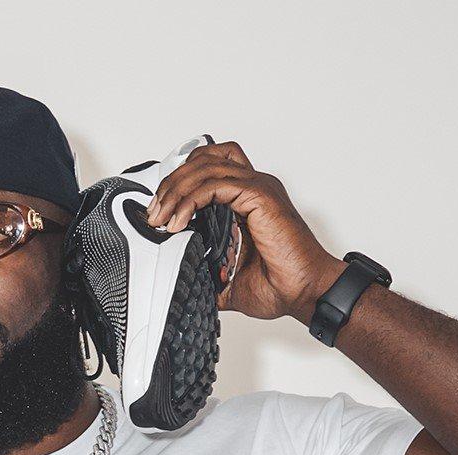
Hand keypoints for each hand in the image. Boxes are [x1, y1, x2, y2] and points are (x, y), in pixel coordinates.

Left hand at [145, 141, 345, 324]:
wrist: (303, 292)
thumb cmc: (275, 284)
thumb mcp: (222, 280)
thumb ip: (200, 270)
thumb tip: (174, 279)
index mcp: (245, 199)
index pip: (208, 168)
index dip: (178, 183)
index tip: (157, 213)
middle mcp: (252, 186)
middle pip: (204, 159)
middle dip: (171, 183)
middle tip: (154, 214)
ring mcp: (258, 188)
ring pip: (207, 166)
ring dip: (176, 190)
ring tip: (160, 218)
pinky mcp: (260, 197)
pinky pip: (216, 184)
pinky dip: (191, 200)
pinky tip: (178, 222)